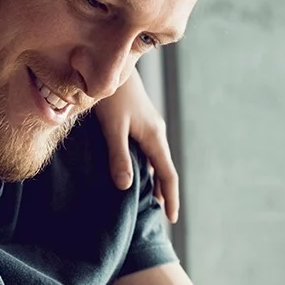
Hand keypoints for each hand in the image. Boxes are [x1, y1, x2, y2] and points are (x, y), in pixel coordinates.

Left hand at [96, 68, 178, 222]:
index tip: (172, 219)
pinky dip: (146, 166)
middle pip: (164, 169)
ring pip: (155, 159)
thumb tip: (126, 186)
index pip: (167, 175)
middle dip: (165, 192)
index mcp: (154, 137)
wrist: (113, 65)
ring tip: (150, 199)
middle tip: (162, 215)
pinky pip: (148, 150)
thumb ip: (118, 156)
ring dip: (155, 179)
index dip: (171, 198)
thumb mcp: (112, 127)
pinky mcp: (140, 121)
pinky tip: (136, 171)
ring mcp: (149, 126)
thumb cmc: (112, 95)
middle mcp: (156, 133)